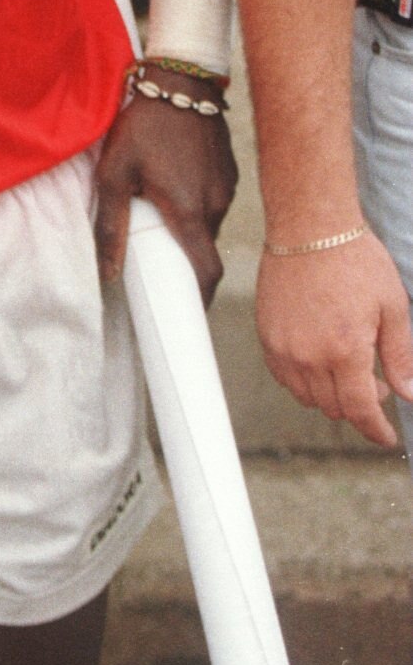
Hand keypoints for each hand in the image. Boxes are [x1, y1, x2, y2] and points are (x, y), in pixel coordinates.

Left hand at [93, 91, 237, 301]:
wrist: (181, 79)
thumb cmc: (143, 124)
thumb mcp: (114, 173)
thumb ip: (111, 225)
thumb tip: (108, 272)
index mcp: (190, 211)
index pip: (205, 272)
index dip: (198, 301)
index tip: (187, 318)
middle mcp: (216, 203)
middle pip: (202, 248)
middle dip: (182, 259)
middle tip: (155, 260)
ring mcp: (228, 186)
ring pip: (207, 222)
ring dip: (186, 227)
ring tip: (157, 211)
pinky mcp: (229, 170)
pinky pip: (213, 200)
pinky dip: (195, 205)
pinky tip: (170, 184)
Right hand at [257, 233, 412, 448]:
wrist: (310, 228)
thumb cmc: (355, 261)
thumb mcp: (392, 307)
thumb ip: (401, 357)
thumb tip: (410, 394)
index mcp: (345, 350)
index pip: (359, 410)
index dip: (375, 430)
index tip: (386, 437)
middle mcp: (309, 355)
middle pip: (333, 407)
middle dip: (358, 406)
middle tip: (376, 384)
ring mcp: (283, 346)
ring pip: (306, 397)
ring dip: (329, 395)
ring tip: (347, 368)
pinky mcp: (267, 335)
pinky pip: (284, 376)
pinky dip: (304, 380)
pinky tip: (320, 359)